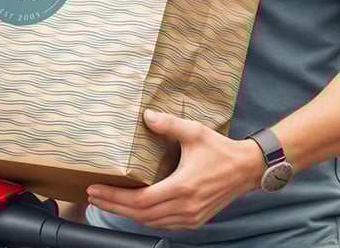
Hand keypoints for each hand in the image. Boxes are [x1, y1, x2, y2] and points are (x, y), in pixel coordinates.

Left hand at [85, 109, 263, 229]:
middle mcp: (185, 207)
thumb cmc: (221, 150)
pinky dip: (145, 217)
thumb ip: (170, 124)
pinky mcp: (195, 220)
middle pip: (140, 214)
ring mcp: (191, 217)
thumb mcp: (195, 132)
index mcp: (182, 187)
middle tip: (92, 197)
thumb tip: (147, 115)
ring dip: (127, 214)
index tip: (95, 189)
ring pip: (150, 222)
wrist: (247, 169)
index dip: (114, 197)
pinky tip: (134, 208)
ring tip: (108, 202)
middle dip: (113, 206)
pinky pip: (163, 223)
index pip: (139, 200)